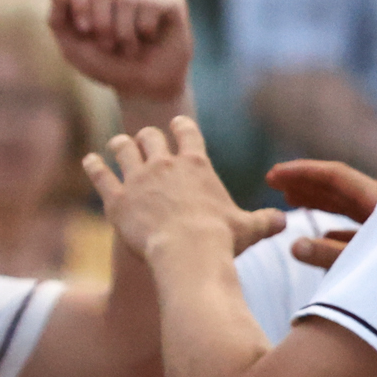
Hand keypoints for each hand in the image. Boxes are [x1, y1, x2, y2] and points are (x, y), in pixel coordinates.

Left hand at [48, 0, 191, 107]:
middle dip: (102, 24)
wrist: (142, 87)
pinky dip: (146, 28)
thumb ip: (58, 21)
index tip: (84, 30)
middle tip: (109, 45)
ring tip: (129, 47)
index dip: (80, 4)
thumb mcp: (73, 49)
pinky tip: (149, 37)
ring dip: (125, 32)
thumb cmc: (105, 65)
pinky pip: (154, 2)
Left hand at [83, 117, 284, 260]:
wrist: (187, 252)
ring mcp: (138, 179)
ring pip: (123, 149)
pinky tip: (90, 161)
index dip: (181, 126)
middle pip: (150, 137)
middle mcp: (164, 164)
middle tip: (144, 138)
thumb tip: (286, 222)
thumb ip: (266, 221)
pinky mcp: (116, 198)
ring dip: (120, 144)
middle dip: (147, 136)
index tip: (176, 124)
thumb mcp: (249, 228)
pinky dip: (94, 166)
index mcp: (196, 164)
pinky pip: (100, 175)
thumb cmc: (221, 240)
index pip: (187, 132)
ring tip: (117, 143)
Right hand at [268, 143, 376, 268]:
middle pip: (340, 187)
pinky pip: (360, 228)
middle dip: (306, 183)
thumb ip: (328, 257)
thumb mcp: (367, 264)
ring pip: (349, 206)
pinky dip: (337, 228)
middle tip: (275, 185)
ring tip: (291, 202)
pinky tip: (321, 236)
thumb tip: (294, 246)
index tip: (273, 174)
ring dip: (319, 202)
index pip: (335, 176)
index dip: (302, 172)